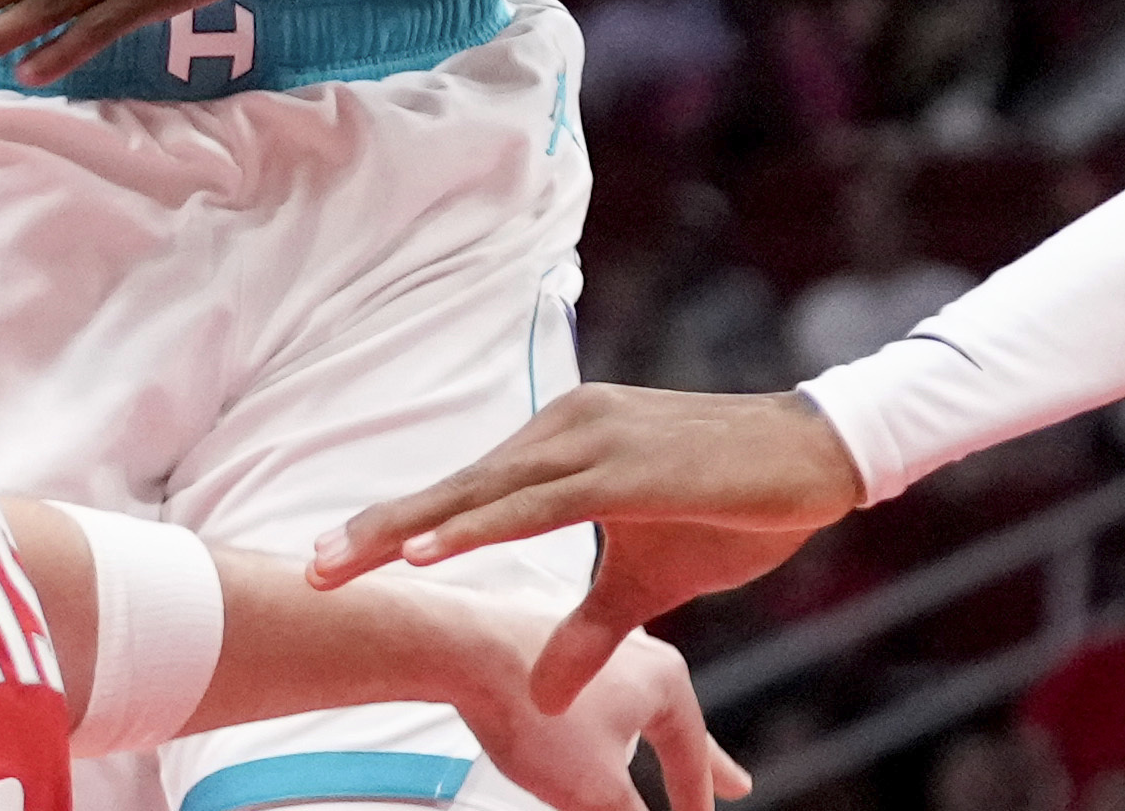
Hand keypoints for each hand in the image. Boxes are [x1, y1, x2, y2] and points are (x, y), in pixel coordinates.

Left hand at [313, 387, 866, 710]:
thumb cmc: (730, 508)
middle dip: (381, 532)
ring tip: (347, 559)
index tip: (333, 562)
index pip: (467, 497)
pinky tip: (432, 548)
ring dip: (412, 529)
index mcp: (565, 450)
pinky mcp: (624, 463)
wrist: (814, 457)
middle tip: (310, 568)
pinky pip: (538, 502)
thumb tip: (541, 691)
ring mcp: (593, 440)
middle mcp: (567, 431)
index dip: (399, 530)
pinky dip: (480, 526)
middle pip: (458, 491)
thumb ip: (588, 631)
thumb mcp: (647, 587)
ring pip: (484, 494)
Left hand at [412, 589, 746, 810]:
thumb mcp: (597, 792)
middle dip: (706, 763)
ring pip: (639, 705)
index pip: (694, 757)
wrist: (461, 648)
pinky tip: (605, 720)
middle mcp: (641, 653)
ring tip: (669, 754)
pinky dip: (613, 719)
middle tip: (739, 784)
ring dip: (657, 738)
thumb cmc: (531, 716)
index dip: (697, 803)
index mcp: (666, 682)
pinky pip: (600, 692)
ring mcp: (595, 645)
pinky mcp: (553, 642)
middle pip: (680, 724)